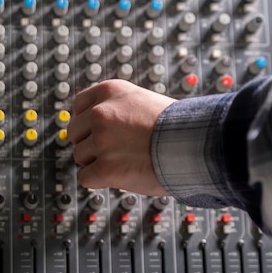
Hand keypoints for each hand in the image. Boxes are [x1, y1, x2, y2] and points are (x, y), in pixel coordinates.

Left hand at [67, 79, 175, 195]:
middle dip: (90, 143)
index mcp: (110, 91)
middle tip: (114, 150)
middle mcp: (101, 113)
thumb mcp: (143, 101)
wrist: (197, 145)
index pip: (78, 105)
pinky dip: (100, 181)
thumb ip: (117, 108)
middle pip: (75, 133)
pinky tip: (120, 175)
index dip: (86, 122)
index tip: (96, 131)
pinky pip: (85, 178)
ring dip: (97, 162)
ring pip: (80, 156)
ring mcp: (101, 140)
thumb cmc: (178, 127)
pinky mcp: (105, 168)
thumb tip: (94, 125)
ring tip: (125, 161)